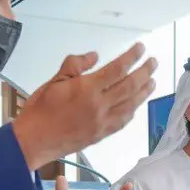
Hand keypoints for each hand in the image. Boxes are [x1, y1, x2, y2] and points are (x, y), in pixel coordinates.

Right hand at [13, 44, 157, 171]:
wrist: (35, 141)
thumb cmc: (40, 110)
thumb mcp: (54, 81)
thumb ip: (75, 65)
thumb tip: (94, 56)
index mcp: (87, 89)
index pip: (117, 69)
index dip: (132, 57)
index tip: (141, 48)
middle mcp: (100, 106)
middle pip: (130, 86)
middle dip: (145, 72)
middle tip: (154, 62)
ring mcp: (103, 122)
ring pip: (131, 104)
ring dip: (144, 92)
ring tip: (152, 81)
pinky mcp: (103, 134)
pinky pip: (124, 120)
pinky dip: (133, 110)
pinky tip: (137, 104)